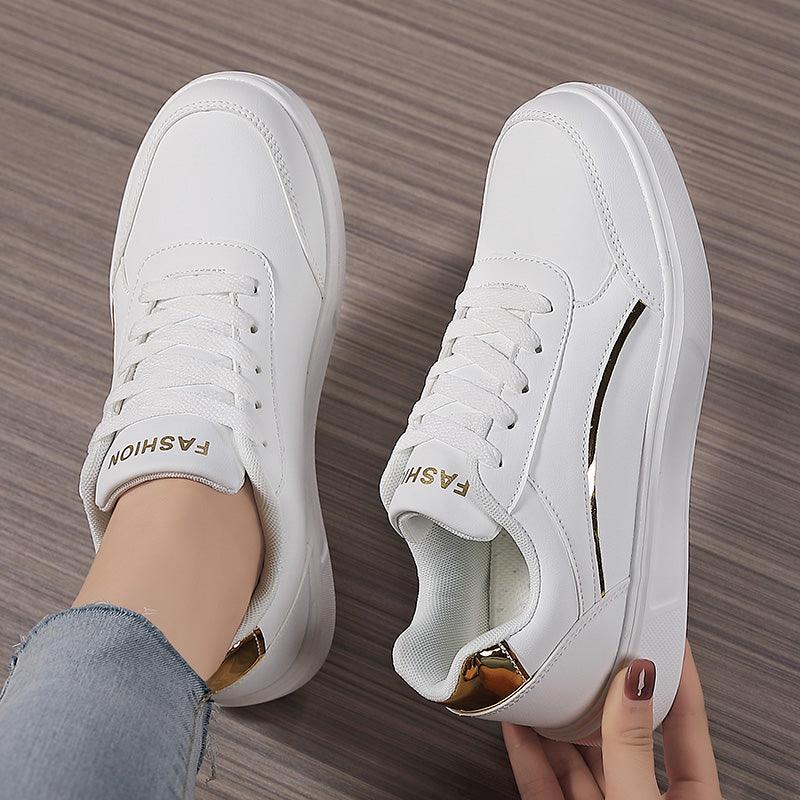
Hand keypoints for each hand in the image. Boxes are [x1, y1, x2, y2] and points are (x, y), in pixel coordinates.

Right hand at [502, 642, 721, 798]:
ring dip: (559, 721)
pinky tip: (519, 725)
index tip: (664, 635)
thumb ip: (631, 748)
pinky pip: (544, 785)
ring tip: (545, 680)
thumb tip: (633, 683)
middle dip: (604, 694)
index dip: (677, 676)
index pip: (686, 725)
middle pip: (623, 737)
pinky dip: (528, 754)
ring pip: (579, 759)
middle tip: (592, 652)